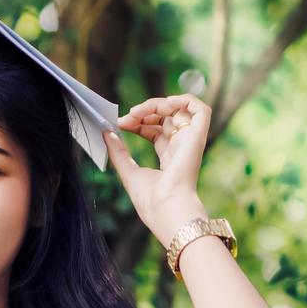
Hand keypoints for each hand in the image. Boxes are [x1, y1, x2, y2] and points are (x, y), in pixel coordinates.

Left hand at [103, 94, 211, 239]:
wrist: (166, 208)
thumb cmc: (151, 200)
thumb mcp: (128, 171)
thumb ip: (118, 152)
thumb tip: (106, 133)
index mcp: (169, 158)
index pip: (157, 130)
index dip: (139, 122)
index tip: (121, 124)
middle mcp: (182, 148)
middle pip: (167, 117)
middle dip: (145, 111)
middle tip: (126, 117)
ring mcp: (190, 142)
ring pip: (180, 109)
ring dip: (157, 104)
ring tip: (138, 112)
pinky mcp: (198, 137)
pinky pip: (200, 109)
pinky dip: (183, 100)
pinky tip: (163, 104)